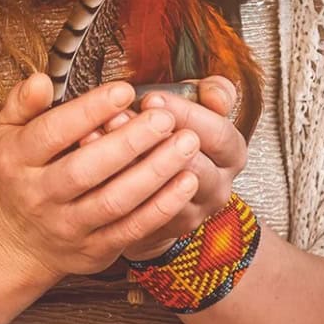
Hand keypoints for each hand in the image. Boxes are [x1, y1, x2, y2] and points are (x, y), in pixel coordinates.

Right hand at [0, 73, 203, 281]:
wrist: (18, 240)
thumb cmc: (21, 171)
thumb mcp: (7, 132)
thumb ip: (23, 102)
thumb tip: (40, 80)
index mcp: (16, 159)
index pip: (52, 133)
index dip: (90, 111)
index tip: (125, 90)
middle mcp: (38, 196)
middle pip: (85, 170)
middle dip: (129, 143)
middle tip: (164, 119)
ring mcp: (67, 226)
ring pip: (114, 201)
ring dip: (155, 172)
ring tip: (186, 143)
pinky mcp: (94, 250)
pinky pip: (132, 230)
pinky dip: (163, 207)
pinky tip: (187, 181)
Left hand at [111, 75, 247, 262]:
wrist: (165, 188)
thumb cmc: (181, 138)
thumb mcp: (202, 107)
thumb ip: (214, 92)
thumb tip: (217, 95)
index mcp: (232, 154)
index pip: (218, 135)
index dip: (185, 114)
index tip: (151, 98)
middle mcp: (218, 187)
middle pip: (192, 165)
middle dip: (152, 139)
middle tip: (118, 116)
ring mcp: (194, 213)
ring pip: (162, 192)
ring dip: (128, 163)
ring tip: (96, 137)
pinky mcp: (165, 231)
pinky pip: (139, 213)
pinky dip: (113, 186)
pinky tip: (91, 166)